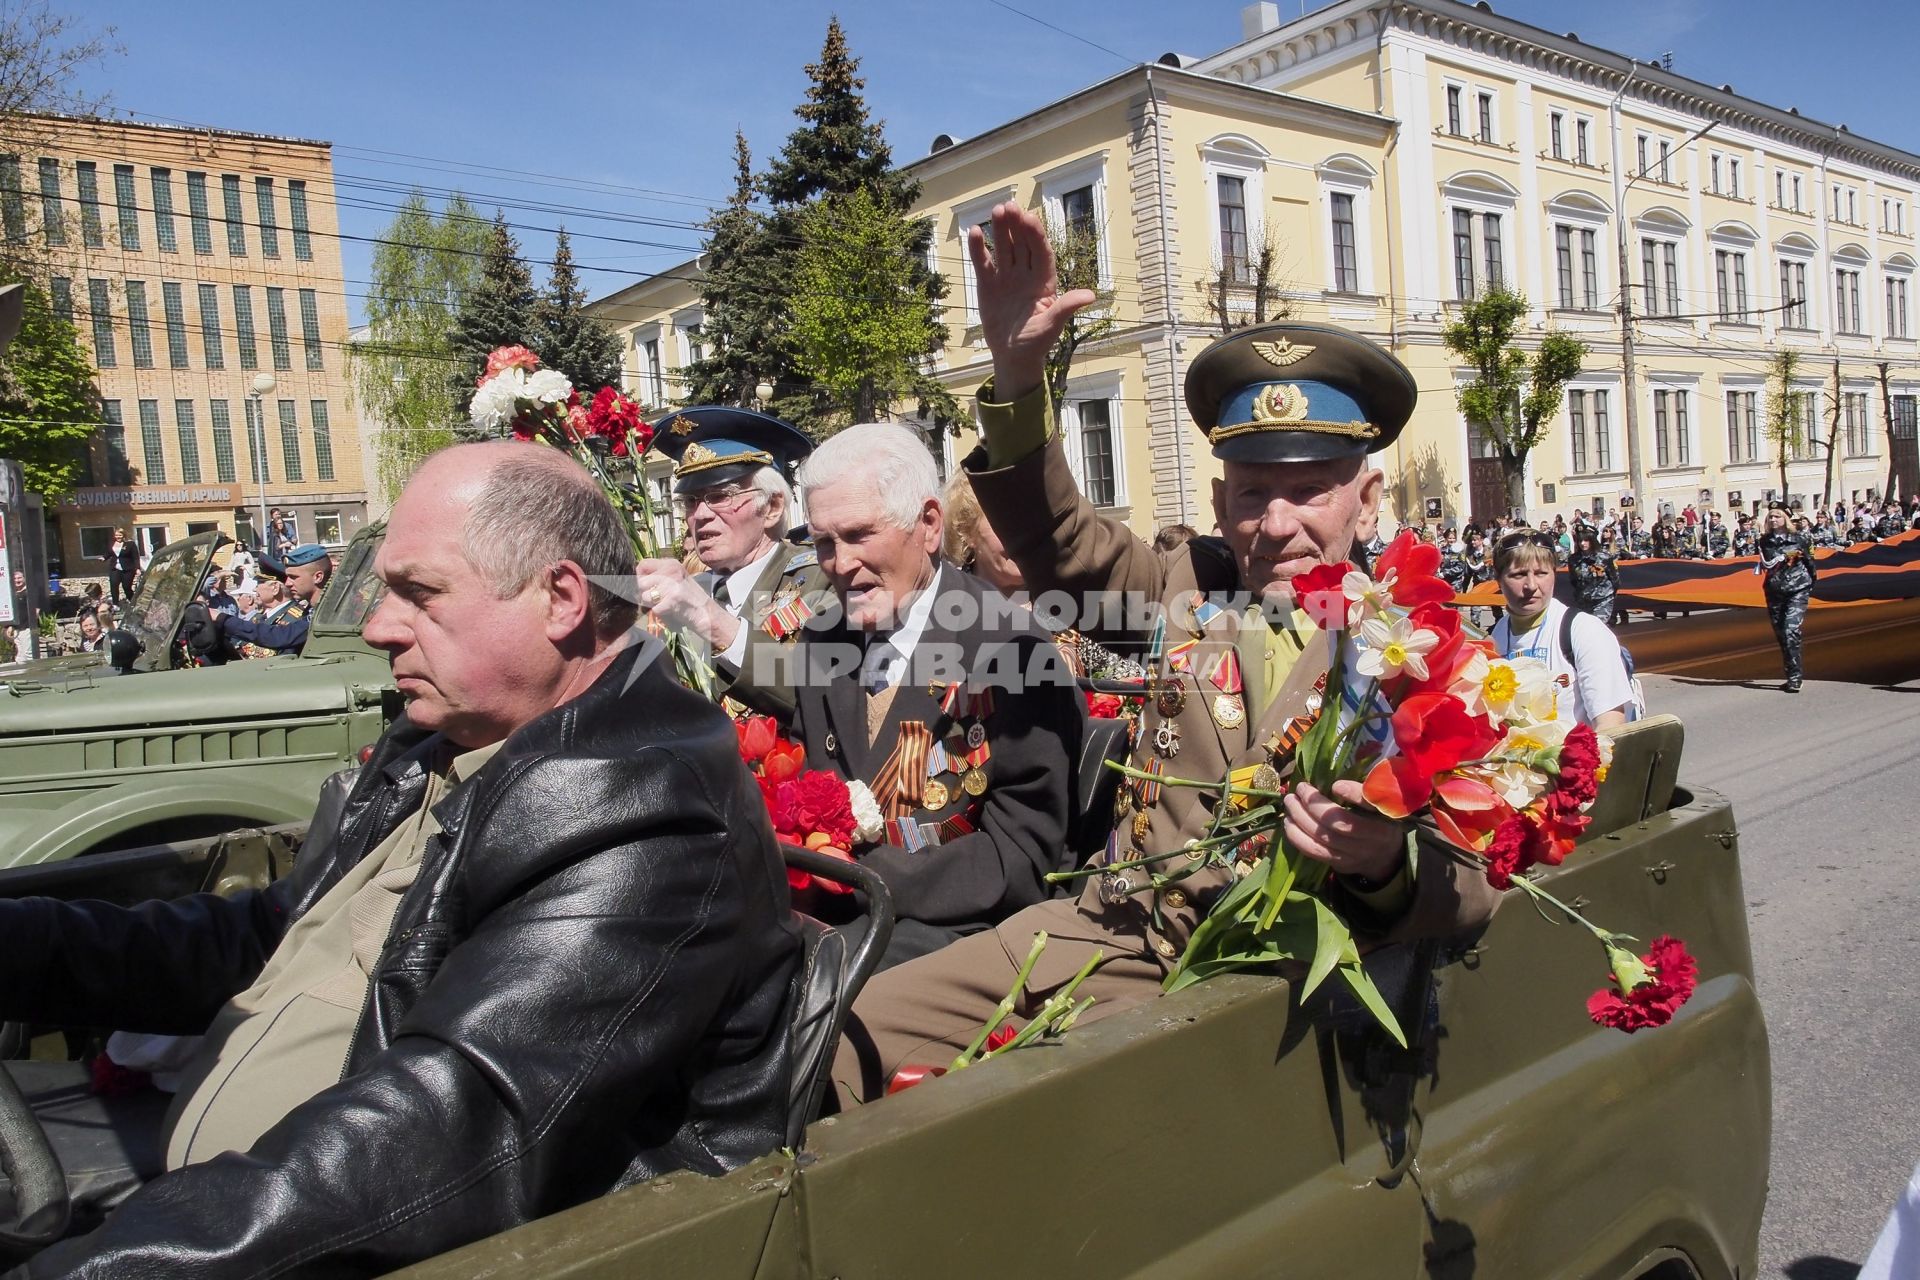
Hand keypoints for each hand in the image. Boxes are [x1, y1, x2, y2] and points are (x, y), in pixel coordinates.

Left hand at [633, 558, 736, 649]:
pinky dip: (659, 613)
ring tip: (665, 604)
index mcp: (671, 564)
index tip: (646, 586)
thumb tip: (633, 578)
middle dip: (644, 593)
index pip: (642, 565)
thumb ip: (658, 575)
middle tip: (656, 599)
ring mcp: (672, 585)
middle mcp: (671, 571)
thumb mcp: (676, 579)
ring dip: (651, 604)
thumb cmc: (689, 598)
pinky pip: (653, 609)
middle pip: (640, 582)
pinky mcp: (672, 600)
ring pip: (644, 596)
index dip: (639, 577)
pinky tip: (670, 611)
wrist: (707, 614)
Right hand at [970, 202, 1097, 400]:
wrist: (1012, 356)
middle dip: (1017, 225)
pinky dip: (979, 249)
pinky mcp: (989, 284)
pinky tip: (974, 232)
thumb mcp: (1051, 326)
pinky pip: (984, 263)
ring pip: (1005, 248)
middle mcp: (1027, 274)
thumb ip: (1066, 308)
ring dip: (1000, 230)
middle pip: (1023, 244)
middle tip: (1010, 206)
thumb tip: (1090, 296)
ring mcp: (1007, 277)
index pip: (1041, 252)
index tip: (1029, 218)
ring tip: (997, 210)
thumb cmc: (1036, 342)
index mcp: (1045, 281)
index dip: (1036, 234)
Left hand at [1282, 780, 1405, 883]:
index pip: (1370, 805)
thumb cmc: (1379, 820)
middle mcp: (1372, 838)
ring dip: (1300, 817)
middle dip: (1314, 804)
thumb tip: (1340, 766)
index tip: (1335, 785)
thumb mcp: (1382, 803)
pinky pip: (1313, 851)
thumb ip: (1365, 788)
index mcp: (1385, 816)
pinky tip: (1288, 822)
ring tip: (1290, 802)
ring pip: (1322, 837)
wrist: (1384, 857)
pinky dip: (1296, 836)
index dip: (1353, 794)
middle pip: (1339, 823)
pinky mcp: (1339, 863)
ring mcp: (1354, 853)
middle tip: (1301, 788)